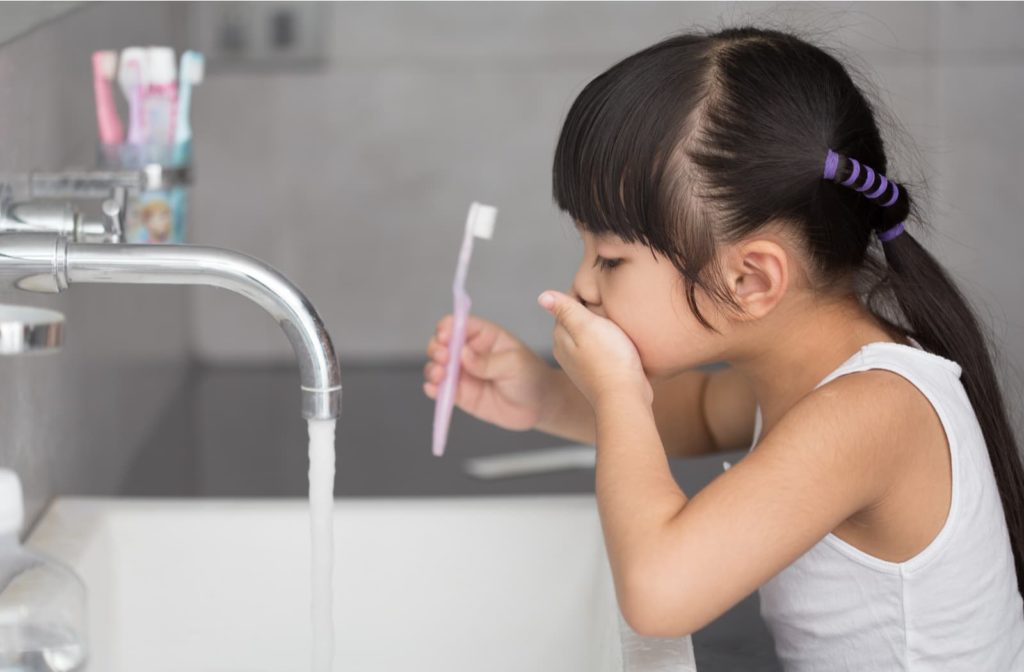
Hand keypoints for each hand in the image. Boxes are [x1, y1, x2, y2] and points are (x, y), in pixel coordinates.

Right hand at [423, 314, 558, 430]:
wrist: (538, 407)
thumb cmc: (531, 377)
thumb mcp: (515, 364)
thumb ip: (488, 361)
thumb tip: (463, 355)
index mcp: (483, 336)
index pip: (458, 324)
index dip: (447, 328)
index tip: (445, 337)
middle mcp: (468, 352)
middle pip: (441, 343)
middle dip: (436, 348)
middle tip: (444, 358)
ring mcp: (462, 373)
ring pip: (437, 366)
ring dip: (432, 368)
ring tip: (440, 375)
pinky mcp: (460, 394)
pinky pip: (440, 389)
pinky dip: (433, 388)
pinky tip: (435, 388)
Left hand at [538, 291, 652, 408]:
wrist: (625, 398)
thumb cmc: (610, 359)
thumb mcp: (586, 326)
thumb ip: (565, 309)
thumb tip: (542, 296)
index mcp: (560, 337)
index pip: (566, 306)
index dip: (583, 295)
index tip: (601, 291)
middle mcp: (565, 351)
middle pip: (576, 320)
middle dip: (591, 310)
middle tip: (612, 304)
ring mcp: (580, 363)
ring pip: (588, 334)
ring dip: (601, 326)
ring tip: (619, 320)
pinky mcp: (596, 372)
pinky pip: (599, 348)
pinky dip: (607, 341)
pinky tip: (620, 341)